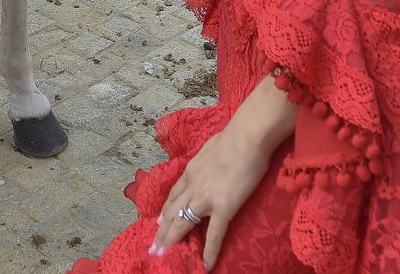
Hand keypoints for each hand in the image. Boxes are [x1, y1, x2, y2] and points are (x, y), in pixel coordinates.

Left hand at [152, 83, 296, 266]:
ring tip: (161, 254)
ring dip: (171, 240)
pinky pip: (214, 235)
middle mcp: (193, 186)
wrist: (246, 138)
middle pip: (172, 211)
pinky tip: (205, 265)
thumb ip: (208, 159)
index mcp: (191, 171)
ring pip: (182, 223)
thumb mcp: (211, 148)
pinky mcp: (223, 208)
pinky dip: (209, 251)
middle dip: (161, 230)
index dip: (165, 209)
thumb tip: (213, 159)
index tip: (158, 220)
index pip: (174, 194)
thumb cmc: (234, 137)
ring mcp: (205, 198)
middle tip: (153, 246)